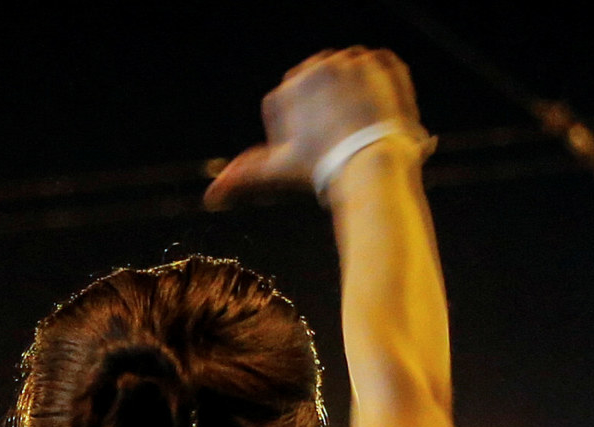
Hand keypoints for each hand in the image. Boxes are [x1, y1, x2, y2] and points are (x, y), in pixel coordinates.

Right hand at [206, 45, 422, 208]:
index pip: (294, 101)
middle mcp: (318, 66)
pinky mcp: (383, 63)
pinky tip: (378, 110)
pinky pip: (381, 67)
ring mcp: (353, 61)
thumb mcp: (277, 170)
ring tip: (360, 125)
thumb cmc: (320, 168)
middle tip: (341, 137)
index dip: (305, 126)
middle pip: (323, 84)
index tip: (317, 146)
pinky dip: (381, 85)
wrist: (371, 164)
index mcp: (289, 87)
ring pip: (351, 75)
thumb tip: (210, 197)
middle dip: (330, 106)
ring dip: (356, 94)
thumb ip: (244, 174)